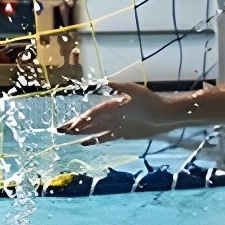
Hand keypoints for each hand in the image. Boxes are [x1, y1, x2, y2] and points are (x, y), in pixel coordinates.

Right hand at [55, 82, 173, 144]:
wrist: (164, 114)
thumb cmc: (150, 100)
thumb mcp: (135, 91)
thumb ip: (119, 87)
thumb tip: (104, 81)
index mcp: (112, 104)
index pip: (94, 113)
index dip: (83, 119)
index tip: (72, 125)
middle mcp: (111, 114)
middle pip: (90, 121)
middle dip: (75, 125)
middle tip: (60, 130)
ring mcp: (115, 124)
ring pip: (94, 129)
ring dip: (81, 132)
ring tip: (66, 134)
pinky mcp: (121, 133)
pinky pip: (104, 137)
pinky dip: (94, 140)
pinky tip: (84, 143)